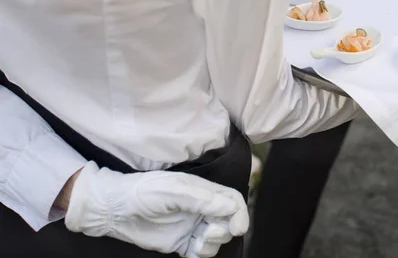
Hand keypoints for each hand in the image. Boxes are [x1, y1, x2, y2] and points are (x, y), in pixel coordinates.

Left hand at [64, 162, 248, 256]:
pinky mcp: (182, 243)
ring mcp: (192, 226)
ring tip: (198, 240)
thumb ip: (201, 198)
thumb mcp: (173, 190)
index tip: (238, 228)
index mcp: (202, 191)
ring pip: (218, 239)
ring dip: (213, 242)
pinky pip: (203, 252)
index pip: (232, 200)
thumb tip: (230, 206)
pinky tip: (192, 249)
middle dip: (225, 229)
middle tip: (209, 232)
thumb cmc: (142, 192)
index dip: (240, 213)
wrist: (114, 209)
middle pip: (229, 221)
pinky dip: (203, 253)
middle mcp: (200, 208)